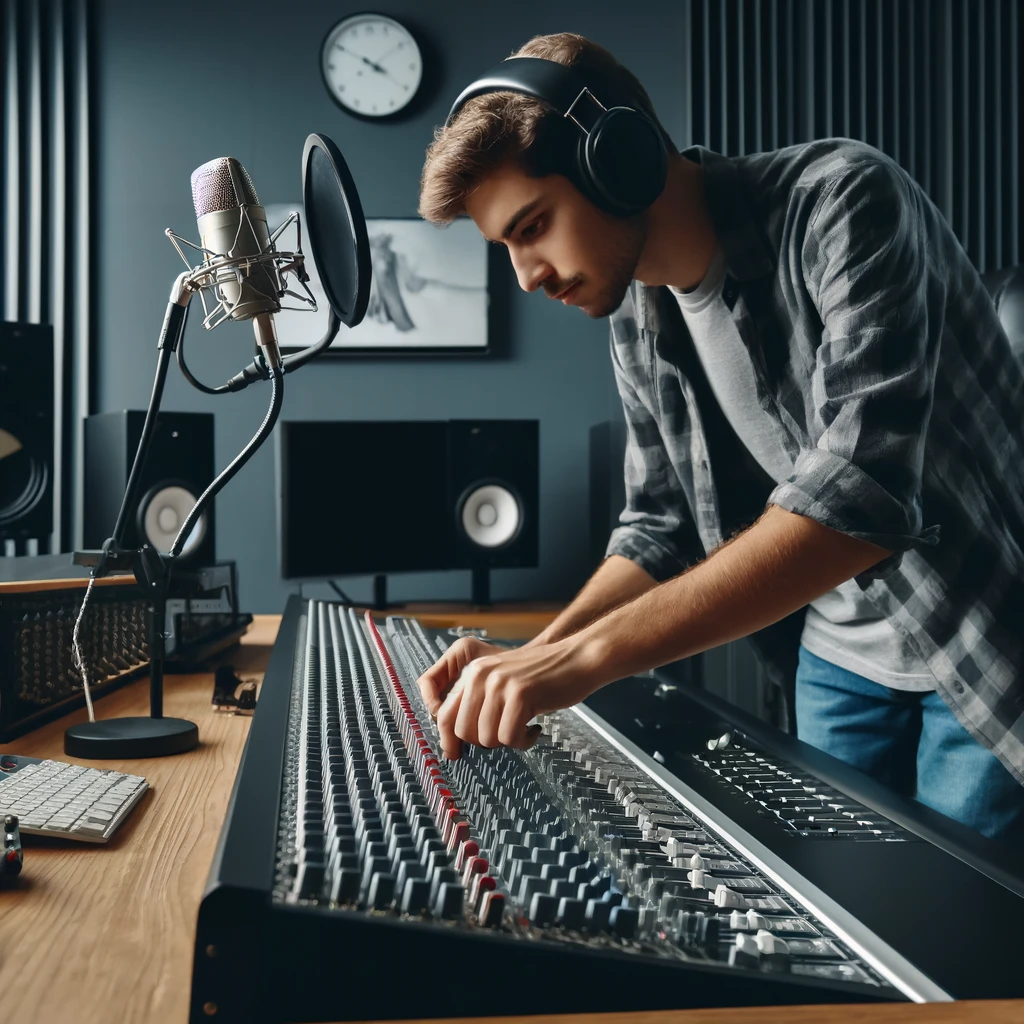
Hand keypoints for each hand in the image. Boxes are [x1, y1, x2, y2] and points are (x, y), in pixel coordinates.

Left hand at [416, 635, 603, 758]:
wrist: (578, 658)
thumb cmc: (544, 676)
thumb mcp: (502, 682)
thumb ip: (478, 702)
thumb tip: (455, 741)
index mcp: (473, 672)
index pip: (444, 714)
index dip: (448, 740)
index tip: (456, 754)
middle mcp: (481, 675)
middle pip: (464, 732)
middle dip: (485, 742)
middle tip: (506, 733)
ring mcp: (500, 683)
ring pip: (487, 738)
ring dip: (507, 741)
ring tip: (524, 727)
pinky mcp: (520, 694)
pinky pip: (510, 737)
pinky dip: (523, 741)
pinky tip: (534, 728)